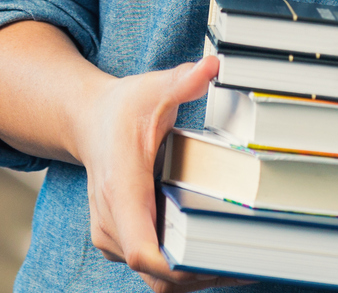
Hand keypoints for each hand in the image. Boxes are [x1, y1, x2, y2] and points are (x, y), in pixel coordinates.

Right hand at [68, 52, 243, 292]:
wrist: (87, 122)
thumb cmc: (120, 110)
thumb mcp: (152, 89)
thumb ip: (182, 80)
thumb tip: (212, 66)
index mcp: (120, 190)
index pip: (143, 251)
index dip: (179, 268)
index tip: (218, 261)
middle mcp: (112, 222)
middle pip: (158, 275)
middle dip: (202, 275)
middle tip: (250, 261)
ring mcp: (113, 237)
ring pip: (157, 279)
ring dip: (196, 274)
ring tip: (241, 259)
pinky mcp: (121, 243)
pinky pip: (154, 270)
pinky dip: (184, 268)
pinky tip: (215, 251)